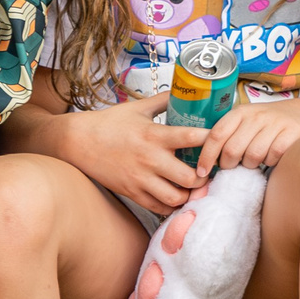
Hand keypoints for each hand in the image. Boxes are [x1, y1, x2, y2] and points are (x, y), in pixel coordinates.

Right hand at [58, 91, 212, 214]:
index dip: (212, 139)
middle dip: (205, 177)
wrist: (78, 142)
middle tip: (210, 172)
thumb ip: (163, 100)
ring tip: (193, 186)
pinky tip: (176, 196)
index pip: (192, 137)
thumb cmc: (108, 123)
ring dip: (189, 194)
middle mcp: (150, 159)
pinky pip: (159, 208)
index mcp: (155, 135)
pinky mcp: (132, 193)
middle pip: (191, 177)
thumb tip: (183, 91)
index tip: (221, 139)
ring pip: (176, 197)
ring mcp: (141, 179)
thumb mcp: (137, 108)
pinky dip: (171, 205)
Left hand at [193, 97, 299, 179]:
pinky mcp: (292, 133)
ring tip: (256, 159)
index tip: (201, 172)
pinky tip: (272, 157)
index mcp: (240, 112)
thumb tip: (203, 163)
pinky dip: (270, 163)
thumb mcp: (246, 123)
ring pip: (252, 156)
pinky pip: (272, 157)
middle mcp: (256, 115)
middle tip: (235, 166)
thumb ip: (228, 136)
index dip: (206, 156)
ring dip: (251, 164)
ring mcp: (275, 123)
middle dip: (229, 165)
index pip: (216, 135)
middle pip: (232, 150)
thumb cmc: (268, 124)